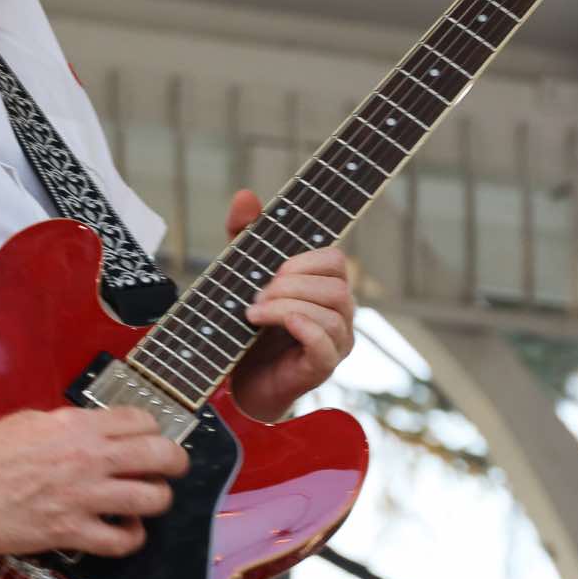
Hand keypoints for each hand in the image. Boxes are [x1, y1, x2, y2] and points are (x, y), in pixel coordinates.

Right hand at [0, 406, 188, 557]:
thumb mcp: (33, 422)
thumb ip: (71, 427)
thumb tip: (94, 432)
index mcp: (78, 426)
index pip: (143, 421)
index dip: (155, 431)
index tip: (152, 439)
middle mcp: (88, 457)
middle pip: (162, 455)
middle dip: (175, 463)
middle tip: (170, 469)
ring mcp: (82, 496)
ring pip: (152, 499)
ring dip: (156, 501)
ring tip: (147, 502)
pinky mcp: (69, 531)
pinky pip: (121, 540)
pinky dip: (131, 538)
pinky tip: (124, 532)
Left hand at [224, 187, 354, 421]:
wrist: (238, 383)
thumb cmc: (248, 329)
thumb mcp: (241, 274)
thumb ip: (245, 236)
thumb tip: (245, 195)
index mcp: (324, 287)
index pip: (335, 259)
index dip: (303, 260)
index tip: (271, 269)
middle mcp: (339, 313)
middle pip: (337, 283)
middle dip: (292, 283)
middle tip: (257, 295)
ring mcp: (335, 342)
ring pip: (333, 310)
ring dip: (288, 305)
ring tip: (254, 313)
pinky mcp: (322, 367)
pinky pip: (326, 343)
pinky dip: (301, 327)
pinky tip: (276, 323)